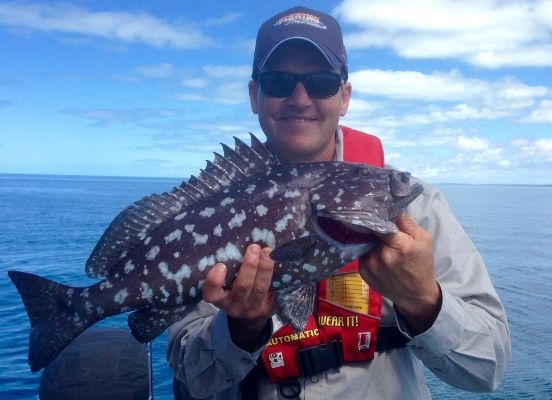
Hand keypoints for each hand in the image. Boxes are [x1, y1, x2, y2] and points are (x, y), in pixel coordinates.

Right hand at [202, 244, 276, 349]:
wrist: (250, 315)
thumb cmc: (233, 289)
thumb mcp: (225, 284)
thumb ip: (228, 267)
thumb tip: (235, 237)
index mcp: (219, 298)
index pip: (211, 293)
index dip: (214, 281)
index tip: (220, 265)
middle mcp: (235, 305)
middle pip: (243, 287)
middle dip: (249, 266)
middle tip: (254, 248)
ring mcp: (253, 308)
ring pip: (260, 288)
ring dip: (265, 268)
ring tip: (268, 252)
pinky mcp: (269, 308)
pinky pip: (275, 291)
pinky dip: (278, 276)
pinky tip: (280, 261)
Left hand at [358, 213, 440, 334]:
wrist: (415, 295)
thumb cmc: (422, 265)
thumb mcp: (424, 240)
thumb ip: (407, 222)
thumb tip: (391, 206)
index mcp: (399, 246)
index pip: (382, 222)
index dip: (379, 215)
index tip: (378, 209)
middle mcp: (381, 256)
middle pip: (372, 231)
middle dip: (376, 227)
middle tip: (380, 225)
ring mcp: (369, 265)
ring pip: (366, 241)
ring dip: (371, 239)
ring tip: (380, 242)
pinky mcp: (362, 271)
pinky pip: (362, 252)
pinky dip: (368, 250)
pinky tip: (377, 253)